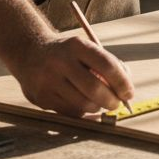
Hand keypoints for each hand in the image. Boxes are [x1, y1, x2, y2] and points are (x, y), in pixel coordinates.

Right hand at [5, 35, 133, 118]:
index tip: (129, 93)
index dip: (122, 82)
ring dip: (97, 108)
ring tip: (99, 103)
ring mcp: (47, 81)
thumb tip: (126, 93)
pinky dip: (83, 112)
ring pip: (83, 104)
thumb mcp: (86, 50)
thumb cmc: (68, 55)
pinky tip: (84, 105)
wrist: (29, 53)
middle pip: (94, 89)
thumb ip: (108, 67)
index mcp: (76, 46)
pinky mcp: (41, 97)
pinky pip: (70, 112)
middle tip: (117, 104)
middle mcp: (60, 62)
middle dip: (112, 101)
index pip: (107, 65)